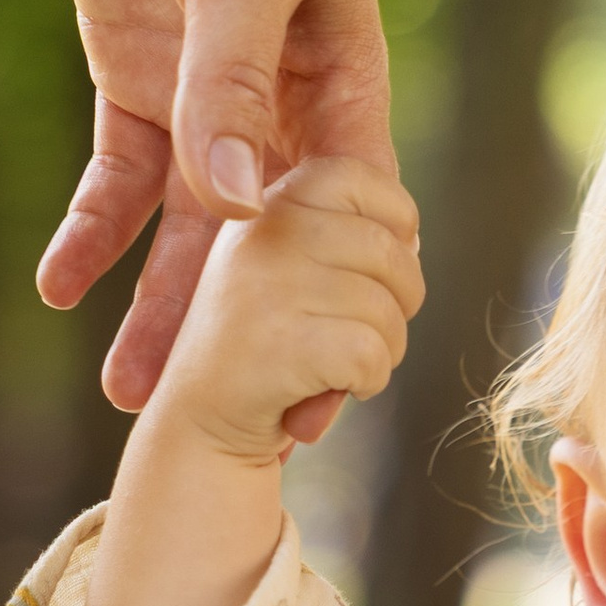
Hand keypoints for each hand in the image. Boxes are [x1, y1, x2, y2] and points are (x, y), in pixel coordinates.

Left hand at [38, 0, 393, 415]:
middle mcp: (281, 103)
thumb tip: (232, 209)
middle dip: (246, 340)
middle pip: (266, 250)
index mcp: (342, 81)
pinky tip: (60, 290)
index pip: (349, 224)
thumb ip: (231, 85)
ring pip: (188, 232)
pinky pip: (117, 177)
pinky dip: (91, 234)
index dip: (335, 311)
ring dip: (160, 310)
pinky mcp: (136, 69)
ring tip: (126, 397)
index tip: (319, 395)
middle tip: (224, 433)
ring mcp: (205, 92)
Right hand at [156, 154, 422, 469]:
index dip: (393, 220)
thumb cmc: (261, 352)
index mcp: (263, 204)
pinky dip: (365, 383)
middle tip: (359, 335)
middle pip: (388, 249)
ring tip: (331, 368)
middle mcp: (259, 231)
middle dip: (398, 302)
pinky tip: (323, 394)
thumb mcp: (290, 272)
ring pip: (387, 307)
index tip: (379, 267)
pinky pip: (371, 353)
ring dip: (382, 351)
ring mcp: (264, 283)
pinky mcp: (277, 340)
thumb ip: (341, 240)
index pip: (357, 175)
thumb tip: (410, 246)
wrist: (194, 431)